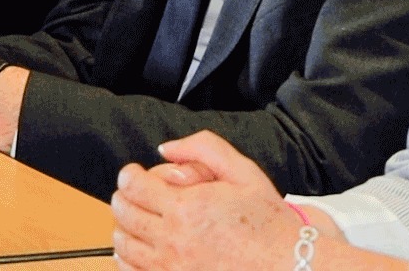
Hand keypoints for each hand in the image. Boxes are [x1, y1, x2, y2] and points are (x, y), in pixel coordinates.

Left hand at [112, 131, 352, 270]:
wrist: (285, 263)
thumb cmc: (268, 223)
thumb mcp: (242, 171)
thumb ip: (204, 148)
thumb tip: (168, 148)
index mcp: (187, 208)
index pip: (134, 186)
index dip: (129, 174)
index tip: (133, 173)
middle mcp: (173, 241)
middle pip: (124, 214)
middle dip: (123, 197)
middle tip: (132, 193)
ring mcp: (170, 268)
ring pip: (124, 246)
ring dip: (124, 228)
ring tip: (137, 220)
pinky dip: (130, 258)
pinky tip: (144, 248)